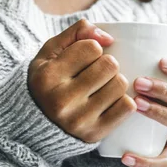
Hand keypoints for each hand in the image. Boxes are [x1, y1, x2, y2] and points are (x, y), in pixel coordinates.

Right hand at [28, 19, 136, 142]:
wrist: (38, 124)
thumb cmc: (49, 81)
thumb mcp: (51, 52)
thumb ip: (78, 33)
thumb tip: (108, 38)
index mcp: (48, 77)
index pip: (92, 47)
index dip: (92, 48)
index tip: (83, 59)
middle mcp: (62, 100)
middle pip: (110, 65)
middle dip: (106, 64)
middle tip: (96, 73)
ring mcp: (79, 120)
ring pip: (120, 85)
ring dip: (115, 82)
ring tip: (101, 87)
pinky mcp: (95, 133)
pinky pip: (127, 106)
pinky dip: (123, 100)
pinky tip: (110, 101)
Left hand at [121, 58, 166, 166]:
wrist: (166, 133)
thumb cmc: (154, 95)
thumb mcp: (154, 77)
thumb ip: (136, 58)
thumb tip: (104, 33)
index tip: (162, 61)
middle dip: (165, 90)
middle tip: (139, 82)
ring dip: (160, 113)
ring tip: (136, 105)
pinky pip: (164, 161)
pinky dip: (146, 161)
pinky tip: (126, 157)